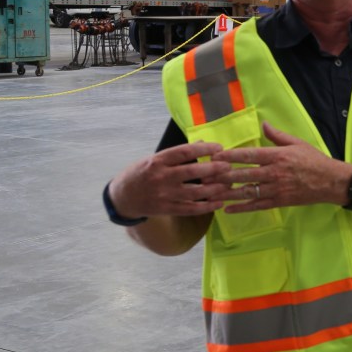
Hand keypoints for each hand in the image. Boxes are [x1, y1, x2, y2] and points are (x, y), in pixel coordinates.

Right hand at [109, 142, 236, 217]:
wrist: (122, 197)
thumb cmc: (141, 173)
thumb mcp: (154, 159)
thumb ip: (177, 153)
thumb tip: (202, 142)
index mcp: (157, 161)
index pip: (184, 152)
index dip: (203, 149)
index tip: (219, 147)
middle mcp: (161, 177)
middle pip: (192, 172)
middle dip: (213, 169)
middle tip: (228, 166)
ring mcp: (164, 195)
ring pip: (194, 192)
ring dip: (214, 189)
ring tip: (228, 184)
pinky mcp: (167, 209)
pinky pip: (191, 209)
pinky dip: (207, 207)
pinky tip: (219, 203)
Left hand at [213, 122, 350, 212]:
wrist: (331, 182)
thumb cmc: (314, 160)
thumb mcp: (297, 143)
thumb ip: (277, 135)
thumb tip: (263, 124)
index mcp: (277, 156)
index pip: (248, 155)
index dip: (230, 156)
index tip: (215, 157)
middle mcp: (274, 172)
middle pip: (243, 174)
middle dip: (222, 176)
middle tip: (205, 177)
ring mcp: (276, 189)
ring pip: (246, 191)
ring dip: (227, 193)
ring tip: (211, 194)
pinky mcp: (279, 202)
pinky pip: (256, 205)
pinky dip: (241, 208)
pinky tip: (227, 209)